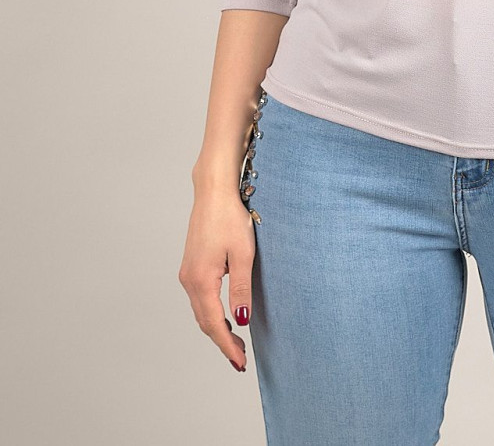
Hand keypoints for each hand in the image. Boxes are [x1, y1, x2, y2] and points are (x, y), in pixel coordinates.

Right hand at [178, 183, 256, 372]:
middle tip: (241, 358)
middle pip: (204, 321)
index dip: (227, 345)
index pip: (214, 324)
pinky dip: (211, 312)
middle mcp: (189, 279)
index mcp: (201, 280)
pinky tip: (225, 315)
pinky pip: (200, 298)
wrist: (214, 191)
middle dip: (222, 341)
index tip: (240, 363)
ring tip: (236, 341)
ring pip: (201, 310)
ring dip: (217, 328)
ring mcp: (187, 272)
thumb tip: (241, 321)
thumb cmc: (230, 218)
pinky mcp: (191, 265)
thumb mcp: (243, 254)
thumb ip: (240, 289)